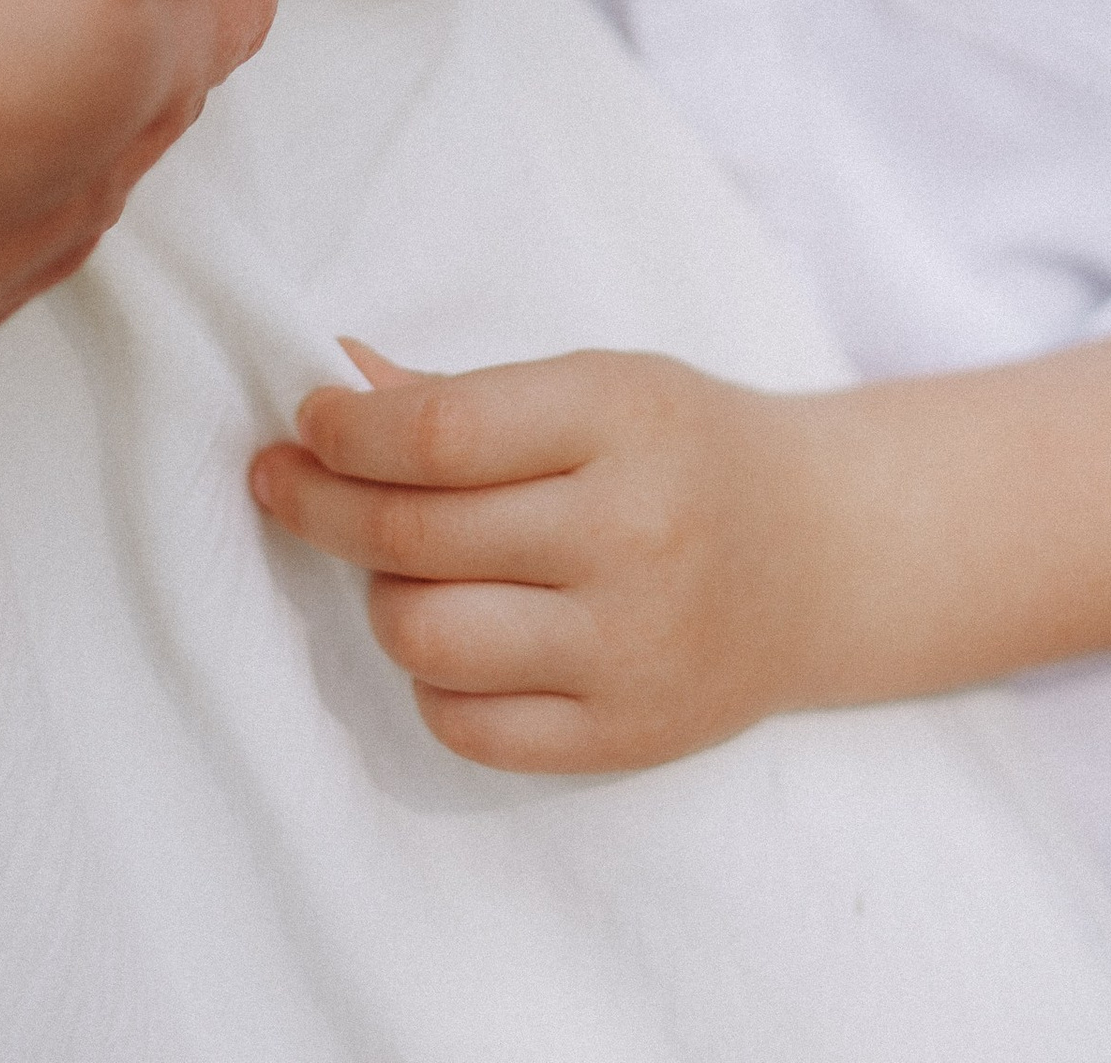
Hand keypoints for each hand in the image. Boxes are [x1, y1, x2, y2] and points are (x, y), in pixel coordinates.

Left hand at [253, 341, 832, 772]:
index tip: (307, 420)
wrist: (824, 555)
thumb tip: (338, 374)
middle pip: (415, 534)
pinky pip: (465, 724)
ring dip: (380, 593)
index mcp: (624, 418)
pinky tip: (450, 631)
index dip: (348, 430)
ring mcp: (630, 645)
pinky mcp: (625, 736)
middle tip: (287, 482)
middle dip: (322, 503)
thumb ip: (467, 393)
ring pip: (423, 634)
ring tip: (395, 562)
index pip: (443, 430)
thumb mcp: (601, 384)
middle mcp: (631, 533)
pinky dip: (429, 677)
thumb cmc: (689, 450)